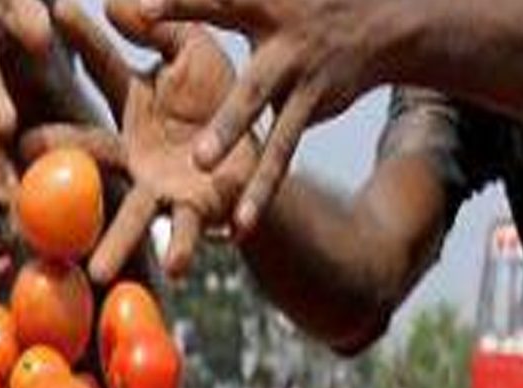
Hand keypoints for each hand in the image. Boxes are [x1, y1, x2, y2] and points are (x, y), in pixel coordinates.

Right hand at [22, 0, 255, 280]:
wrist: (260, 146)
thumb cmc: (220, 97)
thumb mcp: (194, 51)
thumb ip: (163, 29)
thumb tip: (118, 3)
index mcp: (132, 107)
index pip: (97, 75)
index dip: (76, 51)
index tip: (43, 33)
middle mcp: (134, 154)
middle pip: (89, 153)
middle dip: (56, 152)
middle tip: (22, 149)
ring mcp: (161, 187)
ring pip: (132, 215)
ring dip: (115, 244)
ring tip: (97, 270)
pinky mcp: (196, 210)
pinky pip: (188, 231)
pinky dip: (185, 247)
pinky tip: (180, 268)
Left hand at [112, 0, 386, 230]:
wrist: (379, 21)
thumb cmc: (294, 0)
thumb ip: (197, 10)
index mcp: (262, 10)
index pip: (217, 7)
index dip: (182, 7)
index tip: (144, 10)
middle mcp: (284, 52)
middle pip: (252, 95)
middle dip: (229, 128)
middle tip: (199, 161)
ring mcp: (302, 87)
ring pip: (277, 142)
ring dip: (257, 183)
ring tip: (235, 222)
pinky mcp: (311, 111)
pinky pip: (282, 157)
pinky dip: (262, 194)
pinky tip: (240, 230)